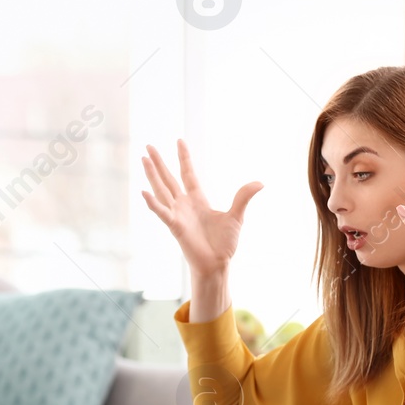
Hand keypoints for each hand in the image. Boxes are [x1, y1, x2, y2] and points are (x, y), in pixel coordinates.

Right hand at [140, 140, 262, 277]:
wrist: (218, 264)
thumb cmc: (224, 243)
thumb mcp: (236, 216)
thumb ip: (243, 197)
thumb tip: (260, 183)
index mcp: (198, 200)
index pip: (188, 174)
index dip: (184, 158)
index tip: (179, 141)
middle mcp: (184, 204)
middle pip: (169, 178)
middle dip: (159, 163)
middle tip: (148, 146)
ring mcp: (178, 214)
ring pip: (161, 190)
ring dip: (152, 175)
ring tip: (143, 159)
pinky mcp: (175, 226)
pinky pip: (162, 212)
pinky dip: (153, 203)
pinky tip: (144, 192)